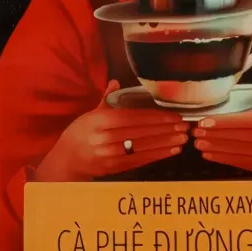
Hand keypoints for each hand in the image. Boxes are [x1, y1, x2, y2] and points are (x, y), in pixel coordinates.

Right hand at [35, 80, 187, 181]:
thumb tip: (116, 82)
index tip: (174, 116)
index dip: (155, 117)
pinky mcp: (114, 168)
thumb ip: (106, 100)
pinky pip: (139, 161)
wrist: (66, 161)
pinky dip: (157, 155)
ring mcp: (109, 155)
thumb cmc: (79, 134)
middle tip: (185, 126)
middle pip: (141, 132)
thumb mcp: (90, 114)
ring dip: (165, 143)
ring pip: (143, 148)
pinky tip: (170, 151)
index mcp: (99, 121)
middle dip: (165, 130)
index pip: (133, 117)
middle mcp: (105, 138)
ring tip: (182, 139)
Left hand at [192, 73, 251, 178]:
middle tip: (196, 132)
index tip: (208, 121)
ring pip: (239, 151)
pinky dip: (226, 159)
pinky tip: (212, 155)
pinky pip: (243, 163)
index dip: (227, 122)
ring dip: (217, 148)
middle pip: (241, 137)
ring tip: (199, 144)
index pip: (250, 121)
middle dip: (216, 134)